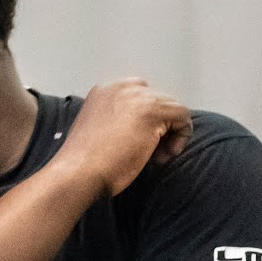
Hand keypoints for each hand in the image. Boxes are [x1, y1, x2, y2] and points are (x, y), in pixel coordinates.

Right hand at [56, 77, 192, 197]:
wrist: (78, 172)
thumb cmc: (84, 163)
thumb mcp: (96, 131)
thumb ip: (116, 121)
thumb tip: (142, 129)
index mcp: (103, 91)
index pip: (140, 97)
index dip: (146, 122)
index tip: (139, 142)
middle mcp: (120, 88)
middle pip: (158, 100)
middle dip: (160, 127)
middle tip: (150, 152)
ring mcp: (137, 97)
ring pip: (172, 108)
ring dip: (170, 133)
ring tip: (156, 157)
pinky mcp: (152, 111)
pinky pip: (183, 117)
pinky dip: (181, 137)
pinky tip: (164, 155)